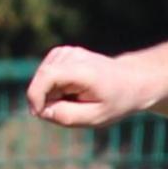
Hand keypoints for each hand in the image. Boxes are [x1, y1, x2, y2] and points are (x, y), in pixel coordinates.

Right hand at [27, 44, 151, 127]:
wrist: (131, 81)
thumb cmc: (115, 101)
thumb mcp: (97, 117)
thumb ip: (68, 116)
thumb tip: (41, 111)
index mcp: (83, 70)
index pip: (48, 75)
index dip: (36, 95)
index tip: (39, 113)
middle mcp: (72, 55)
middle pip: (41, 80)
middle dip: (47, 100)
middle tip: (73, 109)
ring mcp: (64, 51)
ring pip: (41, 79)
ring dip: (51, 94)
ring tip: (75, 98)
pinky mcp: (60, 53)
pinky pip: (45, 77)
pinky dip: (53, 88)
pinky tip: (71, 90)